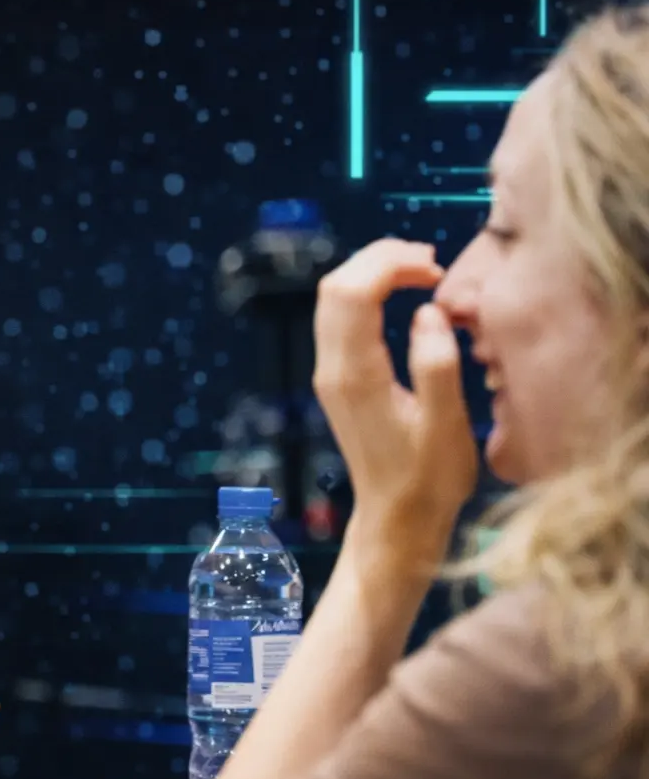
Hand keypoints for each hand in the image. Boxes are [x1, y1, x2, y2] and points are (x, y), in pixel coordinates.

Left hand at [312, 238, 477, 558]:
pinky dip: (367, 295)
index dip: (389, 265)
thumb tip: (429, 312)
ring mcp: (331, 375)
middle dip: (378, 259)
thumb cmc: (428, 479)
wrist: (396, 519)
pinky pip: (341, 320)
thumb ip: (436, 366)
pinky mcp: (339, 381)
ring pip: (333, 300)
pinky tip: (404, 298)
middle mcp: (333, 370)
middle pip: (335, 288)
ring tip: (422, 271)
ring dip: (371, 274)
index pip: (352, 293)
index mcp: (357, 376)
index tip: (434, 268)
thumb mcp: (446, 426)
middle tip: (430, 261)